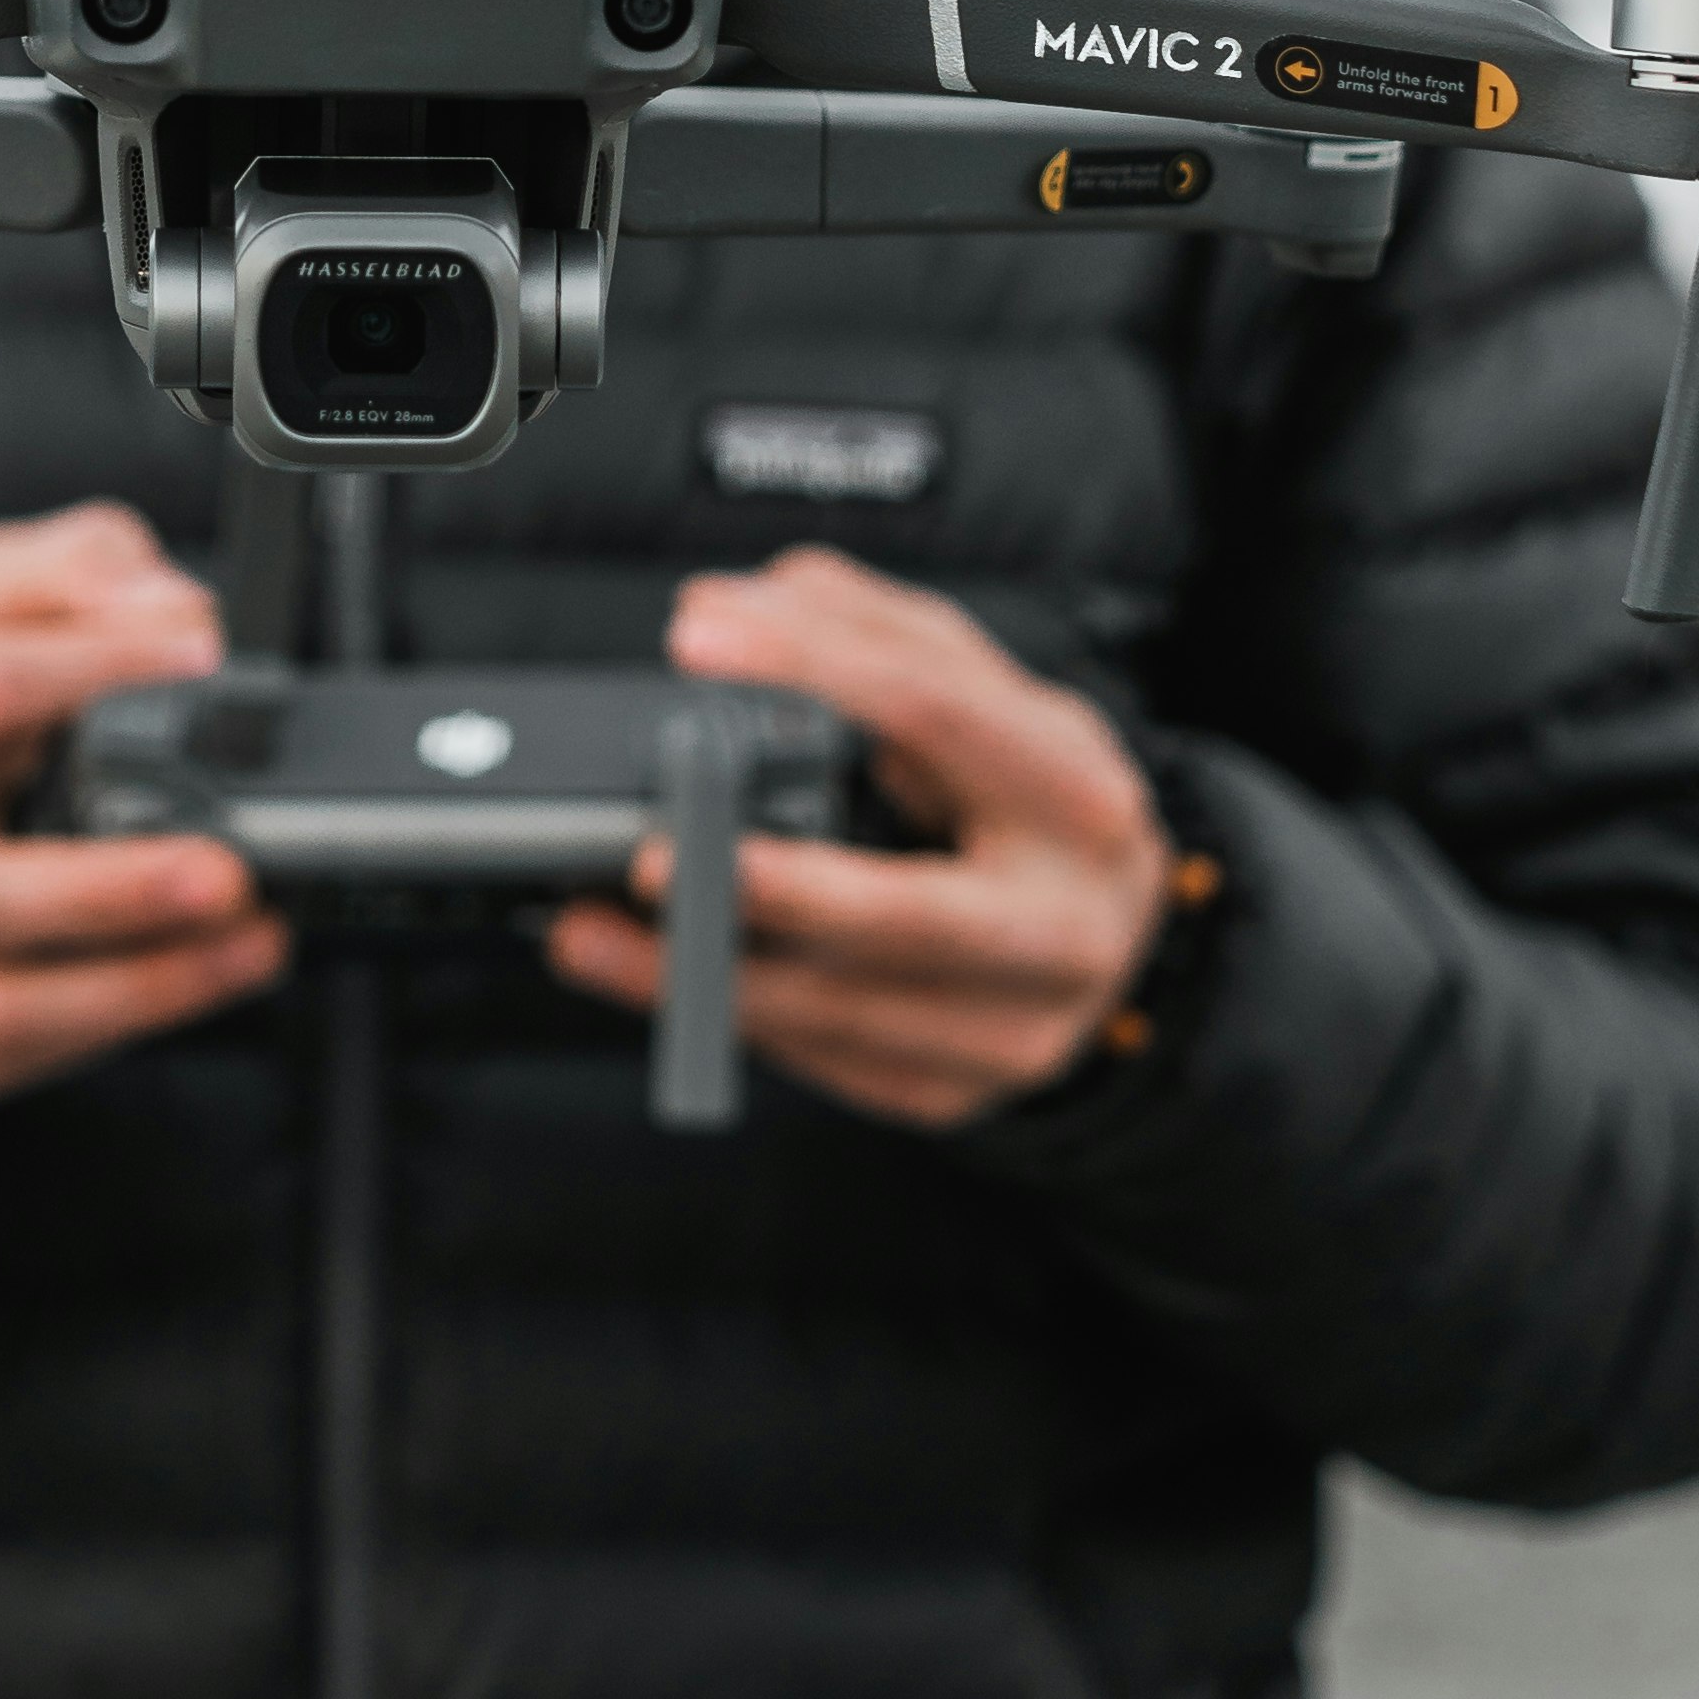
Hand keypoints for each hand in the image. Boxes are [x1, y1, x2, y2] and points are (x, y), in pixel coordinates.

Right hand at [0, 502, 285, 1105]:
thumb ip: (81, 566)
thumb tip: (171, 610)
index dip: (92, 667)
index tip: (203, 655)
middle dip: (108, 894)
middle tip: (227, 872)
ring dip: (142, 983)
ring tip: (252, 939)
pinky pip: (18, 1056)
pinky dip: (120, 1027)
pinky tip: (195, 978)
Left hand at [548, 547, 1177, 1131]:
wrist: (1110, 933)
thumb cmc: (1028, 799)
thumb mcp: (979, 689)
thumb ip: (865, 629)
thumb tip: (731, 607)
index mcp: (1076, 794)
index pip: (938, 711)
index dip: (813, 666)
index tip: (697, 639)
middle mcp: (1064, 924)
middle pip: (905, 916)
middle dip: (769, 890)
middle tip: (649, 855)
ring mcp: (1015, 1028)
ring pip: (841, 1010)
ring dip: (699, 974)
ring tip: (588, 926)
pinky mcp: (952, 1091)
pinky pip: (823, 1058)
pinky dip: (726, 1017)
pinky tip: (653, 978)